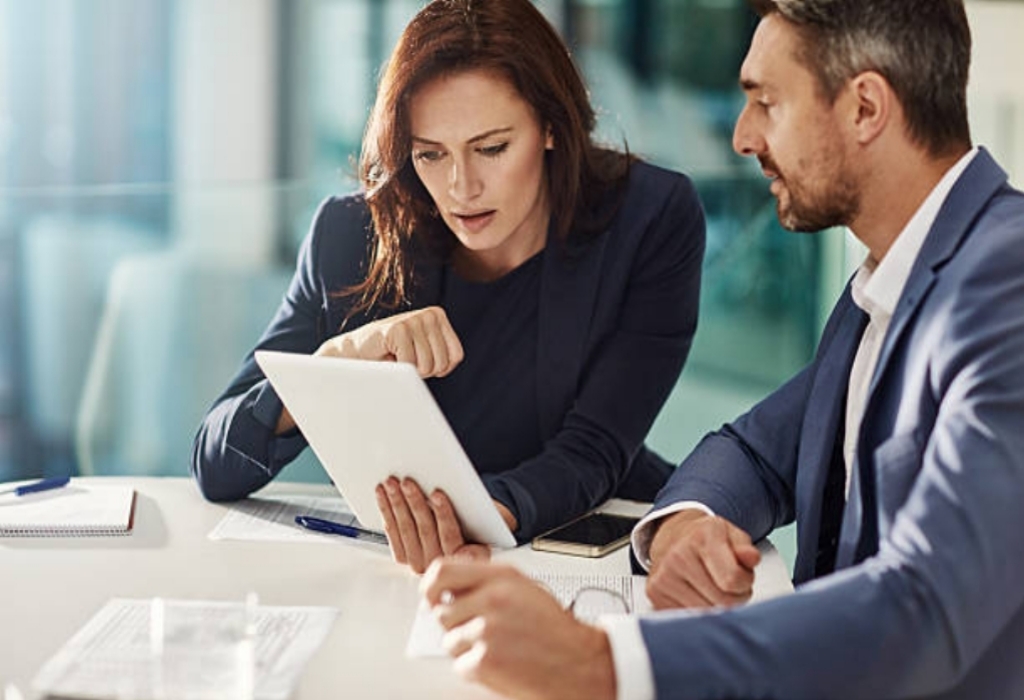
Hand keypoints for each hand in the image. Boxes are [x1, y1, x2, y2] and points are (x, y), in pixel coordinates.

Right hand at [316, 306, 463, 377]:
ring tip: (397, 356)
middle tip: (405, 359)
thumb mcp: (424, 353)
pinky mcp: (398, 329)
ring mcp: (414, 319)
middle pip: (441, 363)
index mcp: (438, 316)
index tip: (420, 360)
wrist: (357, 351)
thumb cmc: (393, 355)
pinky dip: (397, 367)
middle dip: (423, 371)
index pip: (455, 357)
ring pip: (427, 366)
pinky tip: (388, 354)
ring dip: (409, 370)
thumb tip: (445, 369)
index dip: (438, 369)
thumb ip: (442, 357)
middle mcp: (429, 314)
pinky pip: (409, 365)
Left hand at [375, 477, 493, 573]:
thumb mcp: (492, 515)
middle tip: (407, 482)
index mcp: (468, 558)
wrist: (471, 533)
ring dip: (396, 504)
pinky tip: (383, 495)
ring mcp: (421, 564)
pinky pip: (393, 534)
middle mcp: (443, 565)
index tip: (436, 493)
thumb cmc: (480, 521)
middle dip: (414, 503)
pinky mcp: (405, 558)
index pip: (452, 534)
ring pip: (406, 531)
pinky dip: (387, 512)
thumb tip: (471, 497)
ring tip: (392, 484)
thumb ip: (486, 511)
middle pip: (425, 530)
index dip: (443, 513)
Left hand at [422, 560, 615, 699]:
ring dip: (468, 648)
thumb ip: (487, 583)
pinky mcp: (485, 660)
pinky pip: (461, 665)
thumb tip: (452, 589)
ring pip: (450, 640)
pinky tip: (502, 663)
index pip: (442, 570)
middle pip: (442, 611)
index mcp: (501, 576)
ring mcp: (486, 629)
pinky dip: (477, 670)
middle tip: (477, 631)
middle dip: (455, 624)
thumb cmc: (555, 629)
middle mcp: (492, 598)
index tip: (431, 596)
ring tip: (498, 648)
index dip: (430, 585)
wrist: (580, 662)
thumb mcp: (524, 589)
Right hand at [646, 510, 760, 609]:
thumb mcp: (731, 535)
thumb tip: (751, 557)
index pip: (732, 579)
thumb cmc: (706, 540)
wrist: (673, 539)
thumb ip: (745, 548)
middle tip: (730, 586)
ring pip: (706, 614)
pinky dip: (699, 613)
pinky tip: (697, 596)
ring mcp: (664, 576)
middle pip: (722, 601)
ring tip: (713, 590)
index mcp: (702, 537)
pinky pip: (688, 618)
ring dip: (717, 609)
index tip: (743, 578)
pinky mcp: (655, 595)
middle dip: (734, 598)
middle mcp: (678, 555)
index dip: (745, 584)